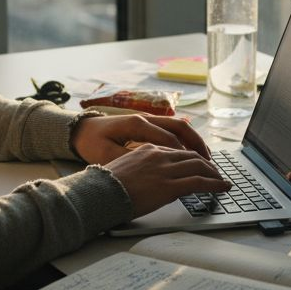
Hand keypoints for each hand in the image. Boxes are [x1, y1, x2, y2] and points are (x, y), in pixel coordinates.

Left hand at [71, 112, 211, 164]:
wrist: (80, 131)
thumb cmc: (92, 143)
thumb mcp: (108, 156)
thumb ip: (131, 161)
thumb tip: (153, 171)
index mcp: (137, 124)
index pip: (169, 138)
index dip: (185, 154)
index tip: (199, 169)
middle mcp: (146, 118)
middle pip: (180, 127)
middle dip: (197, 145)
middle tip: (210, 163)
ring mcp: (147, 119)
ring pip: (178, 126)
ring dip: (194, 141)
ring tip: (206, 159)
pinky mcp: (147, 125)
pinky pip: (172, 130)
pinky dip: (185, 140)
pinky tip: (191, 154)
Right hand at [104, 144, 230, 216]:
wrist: (99, 194)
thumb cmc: (105, 187)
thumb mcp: (123, 169)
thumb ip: (139, 169)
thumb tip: (147, 179)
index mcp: (146, 150)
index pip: (175, 151)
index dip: (190, 158)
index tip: (197, 164)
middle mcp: (158, 155)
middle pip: (191, 156)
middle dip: (206, 164)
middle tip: (214, 172)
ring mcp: (165, 170)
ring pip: (199, 166)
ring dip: (213, 173)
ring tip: (221, 180)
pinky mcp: (170, 186)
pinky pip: (199, 182)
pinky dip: (215, 184)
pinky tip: (223, 187)